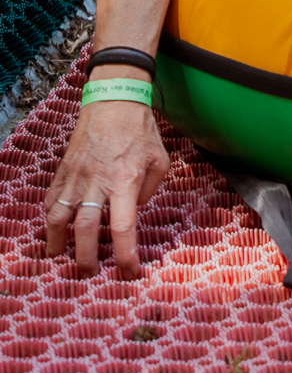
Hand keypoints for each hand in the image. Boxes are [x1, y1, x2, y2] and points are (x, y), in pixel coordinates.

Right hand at [44, 100, 169, 278]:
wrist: (114, 99)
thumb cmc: (140, 130)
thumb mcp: (160, 160)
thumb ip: (149, 191)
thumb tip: (134, 212)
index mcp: (125, 180)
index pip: (123, 228)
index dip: (125, 255)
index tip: (129, 273)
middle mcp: (97, 182)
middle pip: (85, 230)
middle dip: (86, 258)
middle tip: (91, 273)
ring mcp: (76, 176)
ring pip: (58, 218)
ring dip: (58, 243)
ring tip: (61, 258)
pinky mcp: (64, 169)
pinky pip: (51, 199)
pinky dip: (50, 219)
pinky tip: (53, 230)